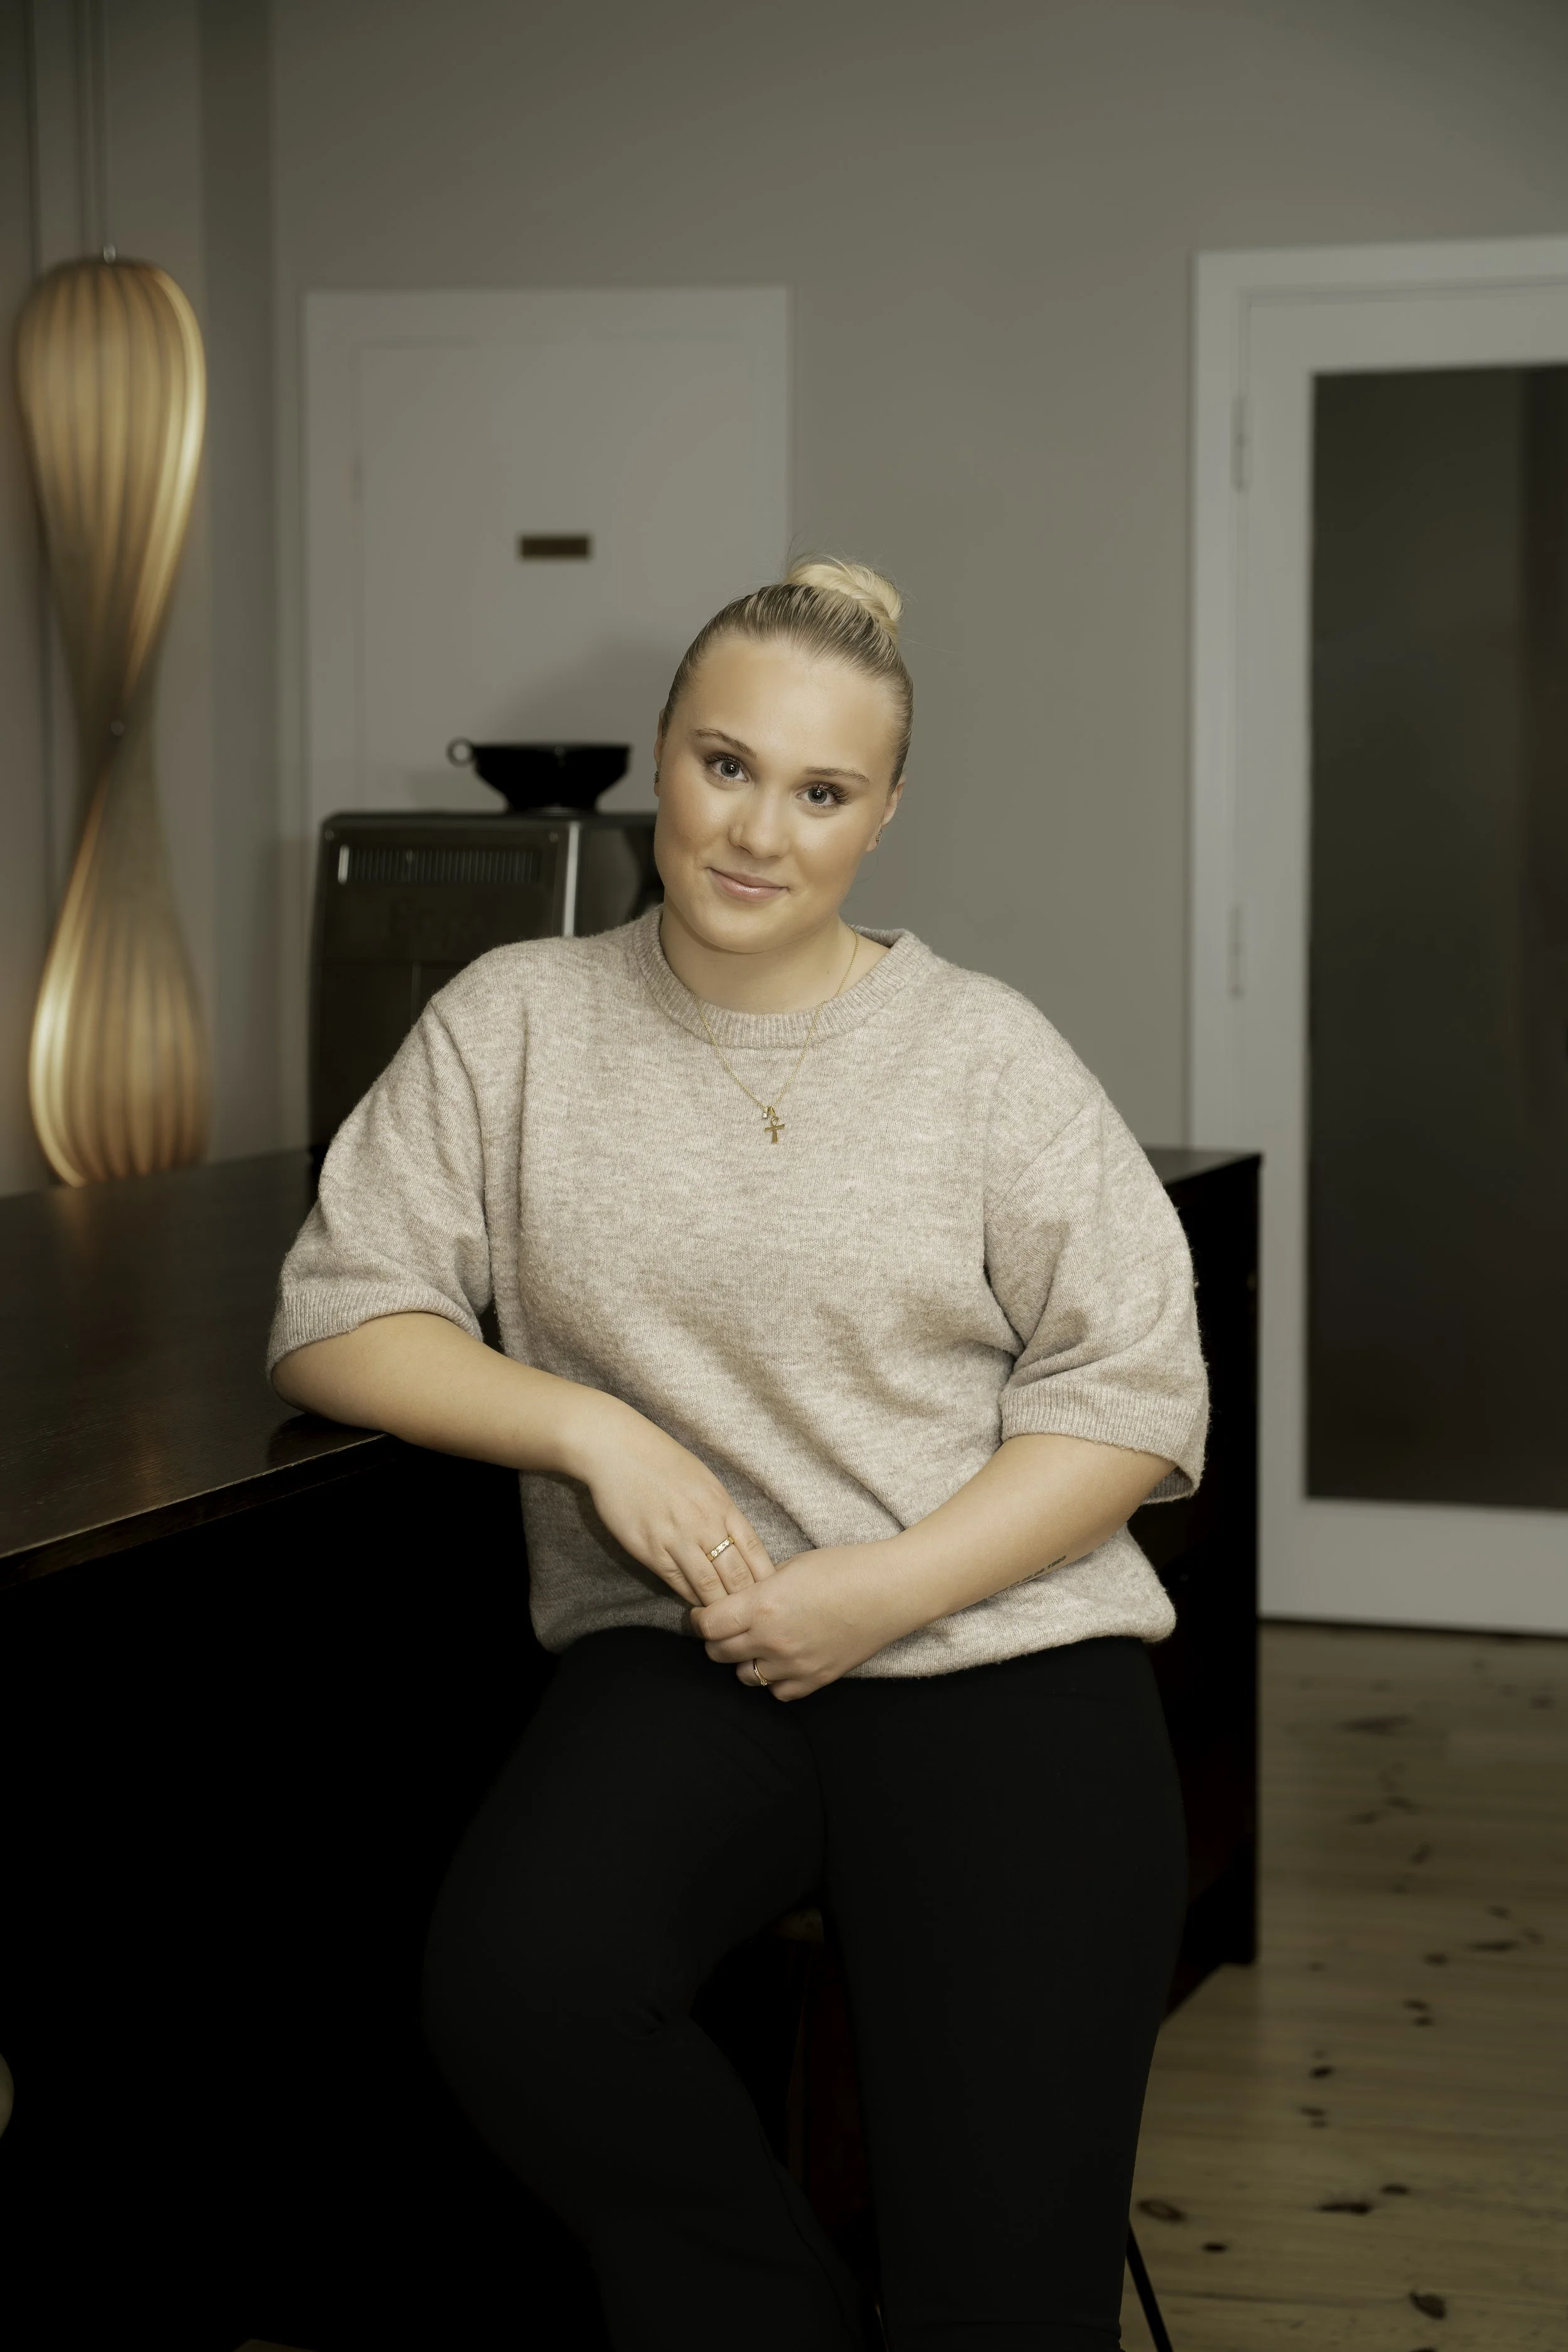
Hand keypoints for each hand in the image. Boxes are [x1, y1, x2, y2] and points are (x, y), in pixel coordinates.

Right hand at [573, 1396, 775, 1607]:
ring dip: (718, 1606)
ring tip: (726, 1620)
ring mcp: (677, 1537)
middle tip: (752, 1617)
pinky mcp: (650, 1549)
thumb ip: (722, 1511)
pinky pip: (677, 1582)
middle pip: (736, 1574)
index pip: (754, 1551)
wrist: (617, 1450)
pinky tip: (696, 1606)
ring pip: (708, 1585)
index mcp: (722, 1504)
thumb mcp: (704, 1481)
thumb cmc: (662, 1461)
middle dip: (747, 1600)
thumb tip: (738, 1541)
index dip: (764, 1578)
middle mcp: (704, 1523)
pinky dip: (690, 1596)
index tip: (769, 1594)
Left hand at [691, 1544, 906, 1700]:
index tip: (701, 1614)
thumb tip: (737, 1600)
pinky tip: (781, 1661)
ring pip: (744, 1676)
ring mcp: (794, 1664)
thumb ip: (759, 1587)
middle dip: (716, 1640)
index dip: (698, 1619)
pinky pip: (777, 1692)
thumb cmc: (844, 1568)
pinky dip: (773, 1679)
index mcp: (764, 1605)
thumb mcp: (791, 1566)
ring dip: (743, 1660)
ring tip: (755, 1643)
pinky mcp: (816, 1680)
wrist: (891, 1590)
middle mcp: (773, 1640)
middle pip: (719, 1653)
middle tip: (725, 1627)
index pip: (707, 1626)